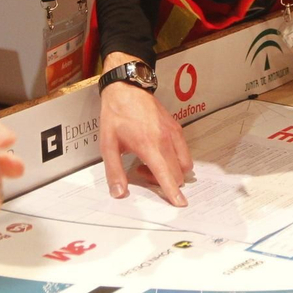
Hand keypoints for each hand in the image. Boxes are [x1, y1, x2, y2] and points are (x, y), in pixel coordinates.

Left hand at [99, 60, 192, 205]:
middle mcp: (166, 140)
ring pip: (184, 163)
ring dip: (171, 171)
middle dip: (164, 181)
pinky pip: (183, 151)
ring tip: (150, 162)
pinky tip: (156, 151)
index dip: (173, 192)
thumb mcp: (108, 144)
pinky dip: (174, 159)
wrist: (126, 88)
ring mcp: (174, 133)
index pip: (166, 175)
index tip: (180, 204)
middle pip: (178, 173)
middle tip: (141, 171)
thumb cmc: (116, 114)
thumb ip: (114, 171)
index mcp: (150, 145)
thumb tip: (119, 192)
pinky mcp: (176, 127)